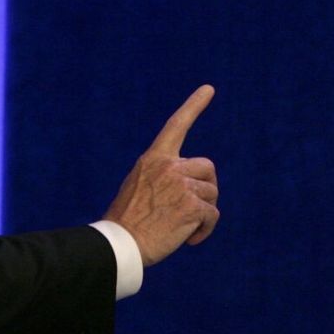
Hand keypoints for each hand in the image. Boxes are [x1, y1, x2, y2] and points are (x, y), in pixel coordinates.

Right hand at [104, 85, 220, 265]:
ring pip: (212, 194)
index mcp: (153, 159)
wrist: (120, 244)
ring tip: (184, 228)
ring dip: (204, 213)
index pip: (176, 126)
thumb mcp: (139, 187)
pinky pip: (212, 215)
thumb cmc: (127, 222)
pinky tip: (190, 240)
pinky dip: (205, 230)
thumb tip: (191, 185)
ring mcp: (181, 185)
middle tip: (193, 208)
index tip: (209, 89)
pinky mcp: (192, 206)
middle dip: (205, 188)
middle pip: (207, 168)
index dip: (194, 106)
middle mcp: (169, 166)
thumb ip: (163, 178)